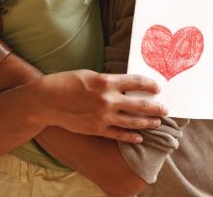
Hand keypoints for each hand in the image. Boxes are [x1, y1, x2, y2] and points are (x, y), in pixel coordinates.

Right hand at [38, 69, 168, 142]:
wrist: (46, 100)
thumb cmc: (66, 82)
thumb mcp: (89, 75)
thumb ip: (108, 81)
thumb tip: (124, 86)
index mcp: (106, 81)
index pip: (135, 82)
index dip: (149, 85)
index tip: (157, 87)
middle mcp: (107, 100)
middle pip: (139, 104)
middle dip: (156, 107)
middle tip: (165, 108)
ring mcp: (103, 116)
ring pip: (132, 122)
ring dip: (148, 122)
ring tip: (157, 122)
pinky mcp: (96, 129)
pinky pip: (118, 135)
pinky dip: (131, 137)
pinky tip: (139, 137)